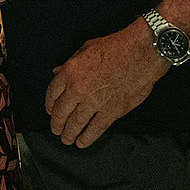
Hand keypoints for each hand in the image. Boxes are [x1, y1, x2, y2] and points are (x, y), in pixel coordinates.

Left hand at [44, 19, 168, 147]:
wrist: (140, 54)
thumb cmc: (115, 47)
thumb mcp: (85, 48)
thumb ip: (69, 63)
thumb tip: (57, 72)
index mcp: (70, 72)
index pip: (51, 93)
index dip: (49, 105)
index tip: (50, 111)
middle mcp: (78, 89)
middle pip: (61, 112)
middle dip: (56, 124)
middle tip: (56, 130)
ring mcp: (94, 102)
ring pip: (75, 123)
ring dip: (69, 133)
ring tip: (66, 139)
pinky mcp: (111, 112)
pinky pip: (95, 129)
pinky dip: (87, 138)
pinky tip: (82, 142)